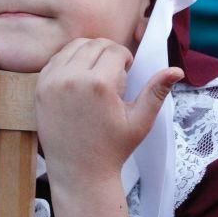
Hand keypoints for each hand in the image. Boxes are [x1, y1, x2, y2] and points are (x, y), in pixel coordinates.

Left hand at [35, 38, 182, 216]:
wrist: (80, 172)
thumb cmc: (114, 148)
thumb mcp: (140, 121)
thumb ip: (157, 91)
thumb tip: (177, 70)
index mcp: (99, 84)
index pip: (114, 49)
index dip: (125, 58)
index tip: (127, 73)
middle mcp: (72, 78)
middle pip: (94, 44)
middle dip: (108, 53)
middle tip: (114, 73)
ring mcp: (52, 82)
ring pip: (73, 47)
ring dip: (88, 53)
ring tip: (97, 73)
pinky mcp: (40, 88)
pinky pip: (56, 59)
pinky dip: (69, 61)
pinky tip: (80, 78)